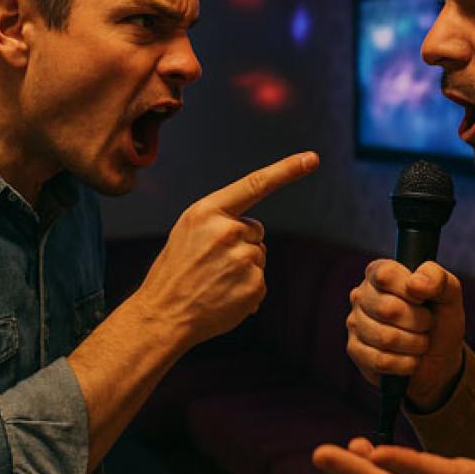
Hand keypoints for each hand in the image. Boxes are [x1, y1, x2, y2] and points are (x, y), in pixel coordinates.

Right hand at [132, 151, 318, 346]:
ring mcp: (243, 258)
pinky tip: (223, 297)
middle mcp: (227, 231)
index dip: (286, 170)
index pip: (254, 184)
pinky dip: (246, 291)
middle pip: (255, 230)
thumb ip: (219, 221)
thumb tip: (254, 230)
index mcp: (207, 212)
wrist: (162, 315)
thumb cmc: (174, 273)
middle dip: (241, 244)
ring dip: (243, 269)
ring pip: (258, 256)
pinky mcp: (254, 284)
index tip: (312, 158)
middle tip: (210, 265)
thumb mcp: (187, 232)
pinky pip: (260, 281)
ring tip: (213, 282)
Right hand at [346, 259, 465, 409]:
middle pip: (387, 309)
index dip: (410, 291)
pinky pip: (380, 360)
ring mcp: (355, 323)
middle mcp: (361, 294)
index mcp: (380, 272)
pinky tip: (411, 359)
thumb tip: (415, 282)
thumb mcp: (449, 294)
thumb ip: (437, 278)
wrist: (439, 357)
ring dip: (414, 344)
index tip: (424, 300)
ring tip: (420, 341)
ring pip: (385, 338)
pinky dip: (405, 363)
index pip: (385, 275)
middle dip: (418, 322)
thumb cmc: (440, 319)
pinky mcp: (355, 351)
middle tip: (426, 324)